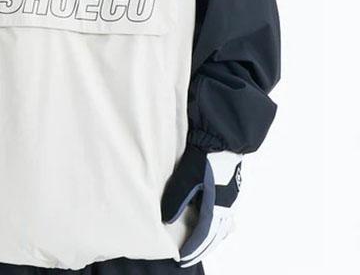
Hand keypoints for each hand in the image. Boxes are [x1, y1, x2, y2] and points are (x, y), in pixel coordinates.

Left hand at [161, 146, 242, 267]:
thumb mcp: (186, 177)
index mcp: (217, 206)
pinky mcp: (230, 192)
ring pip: (222, 229)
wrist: (222, 139)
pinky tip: (211, 226)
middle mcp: (227, 207)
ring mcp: (231, 200)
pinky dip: (218, 228)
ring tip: (198, 246)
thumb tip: (167, 221)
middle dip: (201, 249)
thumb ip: (177, 200)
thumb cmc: (204, 156)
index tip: (181, 258)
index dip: (192, 248)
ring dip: (210, 240)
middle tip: (188, 258)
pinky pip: (226, 218)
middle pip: (215, 236)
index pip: (204, 235)